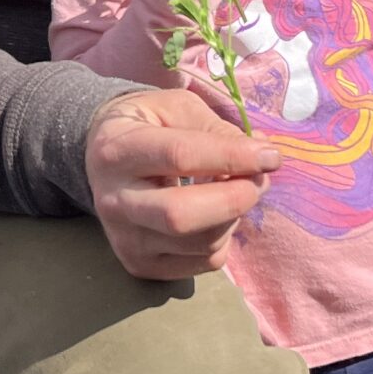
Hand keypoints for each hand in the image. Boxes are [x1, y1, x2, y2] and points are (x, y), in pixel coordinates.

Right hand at [83, 87, 279, 279]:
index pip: (179, 156)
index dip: (232, 157)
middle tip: (259, 181)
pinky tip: (214, 215)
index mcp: (118, 150)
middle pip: (180, 215)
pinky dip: (224, 238)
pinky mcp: (141, 265)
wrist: (102, 157)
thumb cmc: (148, 125)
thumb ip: (217, 130)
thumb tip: (262, 157)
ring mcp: (125, 240)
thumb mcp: (177, 108)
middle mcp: (114, 201)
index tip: (270, 156)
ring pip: (200, 243)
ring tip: (236, 191)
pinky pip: (203, 262)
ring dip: (234, 217)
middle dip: (234, 200)